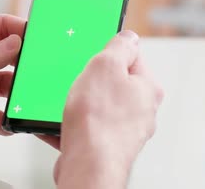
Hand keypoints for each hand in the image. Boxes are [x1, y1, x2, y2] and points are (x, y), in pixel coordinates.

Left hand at [0, 15, 24, 154]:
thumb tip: (12, 44)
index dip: (18, 30)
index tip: (38, 38)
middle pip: (3, 57)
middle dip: (21, 61)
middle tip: (39, 68)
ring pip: (1, 86)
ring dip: (15, 91)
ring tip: (27, 96)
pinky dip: (3, 119)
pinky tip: (11, 120)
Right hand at [49, 31, 163, 188]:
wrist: (88, 166)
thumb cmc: (98, 120)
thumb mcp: (106, 65)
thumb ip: (120, 46)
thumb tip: (129, 37)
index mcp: (147, 88)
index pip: (132, 57)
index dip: (109, 52)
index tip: (95, 54)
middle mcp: (140, 111)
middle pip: (113, 82)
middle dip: (91, 79)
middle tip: (78, 79)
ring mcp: (123, 131)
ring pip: (97, 107)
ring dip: (78, 103)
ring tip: (66, 104)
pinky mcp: (104, 147)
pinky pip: (85, 128)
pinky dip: (70, 124)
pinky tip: (57, 124)